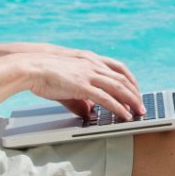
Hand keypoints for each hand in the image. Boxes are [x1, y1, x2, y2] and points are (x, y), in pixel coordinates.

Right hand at [23, 48, 143, 120]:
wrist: (32, 66)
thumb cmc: (47, 74)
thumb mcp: (68, 84)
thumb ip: (81, 98)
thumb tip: (90, 113)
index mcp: (90, 60)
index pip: (119, 69)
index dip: (130, 81)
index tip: (137, 91)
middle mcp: (93, 65)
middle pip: (123, 79)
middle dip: (135, 93)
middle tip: (142, 106)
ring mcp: (89, 74)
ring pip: (118, 88)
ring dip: (132, 101)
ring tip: (139, 112)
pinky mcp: (82, 85)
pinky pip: (106, 98)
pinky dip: (118, 107)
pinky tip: (125, 115)